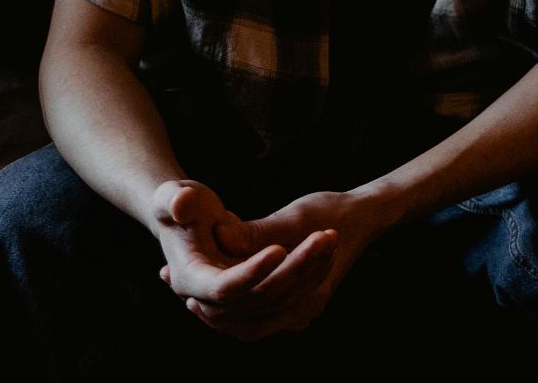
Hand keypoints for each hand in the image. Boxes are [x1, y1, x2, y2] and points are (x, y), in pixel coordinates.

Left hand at [166, 188, 391, 341]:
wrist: (364, 214)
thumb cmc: (332, 212)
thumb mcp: (294, 218)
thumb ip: (257, 232)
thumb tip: (219, 236)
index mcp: (306, 298)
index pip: (243, 314)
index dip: (209, 300)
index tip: (183, 278)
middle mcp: (304, 314)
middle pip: (241, 325)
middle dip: (207, 306)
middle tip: (172, 281)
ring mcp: (303, 313)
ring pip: (248, 324)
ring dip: (218, 307)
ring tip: (184, 286)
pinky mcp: (299, 304)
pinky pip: (258, 315)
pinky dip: (235, 302)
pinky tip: (213, 283)